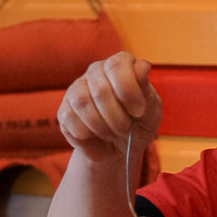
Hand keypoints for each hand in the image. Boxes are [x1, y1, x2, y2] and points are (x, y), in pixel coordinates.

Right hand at [57, 51, 161, 167]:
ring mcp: (78, 88)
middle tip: (125, 128)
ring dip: (102, 126)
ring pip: (82, 102)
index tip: (139, 111)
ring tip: (111, 133)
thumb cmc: (138, 127)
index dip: (129, 92)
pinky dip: (87, 133)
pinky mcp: (65, 109)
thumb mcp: (151, 112)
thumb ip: (147, 91)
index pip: (118, 65)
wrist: (120, 150)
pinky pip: (70, 118)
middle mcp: (97, 71)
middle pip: (101, 90)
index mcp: (120, 65)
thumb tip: (142, 67)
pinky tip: (94, 135)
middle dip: (117, 117)